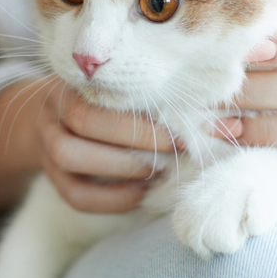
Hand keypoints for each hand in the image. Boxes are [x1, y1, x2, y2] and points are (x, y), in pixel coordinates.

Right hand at [0, 78, 176, 219]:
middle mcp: (55, 106)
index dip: (147, 113)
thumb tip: (230, 122)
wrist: (58, 119)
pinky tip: (139, 195)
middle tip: (178, 148)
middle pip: (84, 119)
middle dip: (138, 137)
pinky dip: (110, 199)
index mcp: (80, 77)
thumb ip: (170, 100)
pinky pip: (74, 194)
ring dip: (120, 166)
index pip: (106, 89)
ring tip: (156, 171)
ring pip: (69, 155)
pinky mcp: (50, 176)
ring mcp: (46, 140)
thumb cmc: (113, 103)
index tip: (187, 128)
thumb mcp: (133, 91)